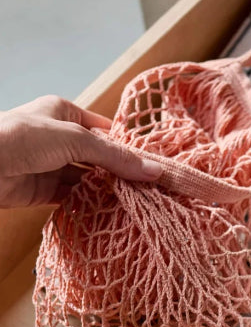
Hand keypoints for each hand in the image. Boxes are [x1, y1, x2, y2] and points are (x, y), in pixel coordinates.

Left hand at [0, 95, 161, 207]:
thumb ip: (115, 157)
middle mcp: (59, 138)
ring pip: (89, 179)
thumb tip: (154, 170)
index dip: (129, 148)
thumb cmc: (20, 138)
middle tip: (151, 191)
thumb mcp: (75, 140)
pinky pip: (74, 198)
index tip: (154, 167)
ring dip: (108, 192)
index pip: (106, 131)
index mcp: (64, 113)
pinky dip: (91, 205)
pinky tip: (111, 213)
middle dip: (122, 174)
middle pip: (100, 158)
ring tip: (137, 204)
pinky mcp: (44, 190)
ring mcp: (51, 165)